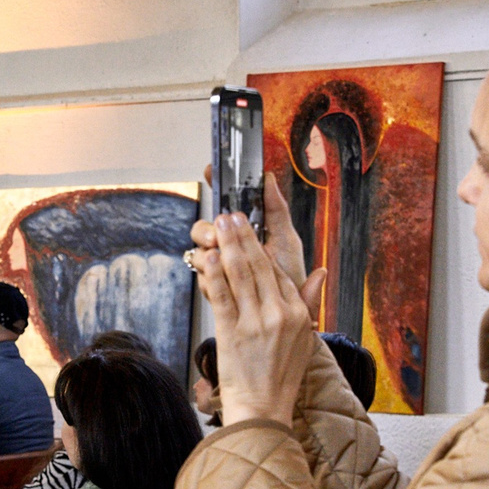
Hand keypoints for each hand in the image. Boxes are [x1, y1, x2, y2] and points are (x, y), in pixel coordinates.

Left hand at [187, 200, 318, 427]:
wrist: (263, 407)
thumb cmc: (281, 375)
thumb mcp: (305, 338)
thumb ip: (310, 302)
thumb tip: (321, 272)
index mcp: (297, 312)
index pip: (278, 271)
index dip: (261, 246)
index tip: (251, 227)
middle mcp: (279, 313)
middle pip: (259, 265)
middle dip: (244, 236)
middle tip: (232, 214)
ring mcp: (256, 322)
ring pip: (241, 275)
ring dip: (229, 245)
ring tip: (219, 224)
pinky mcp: (232, 333)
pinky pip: (223, 296)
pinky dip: (215, 275)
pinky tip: (210, 256)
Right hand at [198, 167, 313, 301]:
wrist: (288, 318)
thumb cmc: (290, 277)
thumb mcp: (286, 241)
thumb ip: (276, 211)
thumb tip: (268, 179)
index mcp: (244, 230)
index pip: (223, 202)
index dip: (215, 183)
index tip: (211, 170)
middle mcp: (227, 246)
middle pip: (202, 228)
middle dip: (206, 230)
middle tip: (216, 237)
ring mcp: (217, 267)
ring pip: (198, 253)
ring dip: (206, 256)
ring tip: (220, 262)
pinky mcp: (214, 289)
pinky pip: (203, 278)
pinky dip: (210, 278)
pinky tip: (223, 282)